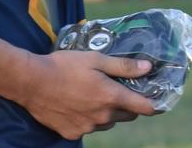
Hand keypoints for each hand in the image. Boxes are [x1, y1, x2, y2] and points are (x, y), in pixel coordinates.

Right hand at [19, 49, 155, 138]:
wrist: (33, 82)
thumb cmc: (65, 65)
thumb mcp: (95, 58)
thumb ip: (123, 66)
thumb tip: (148, 67)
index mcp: (110, 97)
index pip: (143, 108)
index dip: (154, 103)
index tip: (158, 99)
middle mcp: (102, 117)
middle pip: (126, 115)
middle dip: (127, 104)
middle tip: (119, 87)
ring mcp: (87, 128)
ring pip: (108, 122)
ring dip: (108, 111)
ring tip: (94, 92)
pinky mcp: (73, 134)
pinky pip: (89, 127)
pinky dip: (89, 118)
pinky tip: (77, 103)